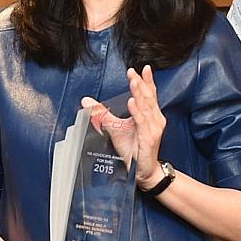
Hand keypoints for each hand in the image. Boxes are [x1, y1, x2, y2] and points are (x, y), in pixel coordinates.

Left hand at [103, 66, 166, 187]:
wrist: (145, 172)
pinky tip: (132, 102)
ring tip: (133, 82)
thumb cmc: (134, 151)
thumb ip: (103, 114)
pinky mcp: (149, 138)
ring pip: (145, 107)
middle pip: (148, 97)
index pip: (149, 94)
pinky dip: (137, 112)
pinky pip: (142, 123)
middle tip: (132, 72)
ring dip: (139, 93)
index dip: (146, 81)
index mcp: (149, 115)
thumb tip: (86, 101)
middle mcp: (154, 120)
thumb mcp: (116, 129)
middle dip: (140, 83)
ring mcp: (153, 129)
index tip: (142, 68)